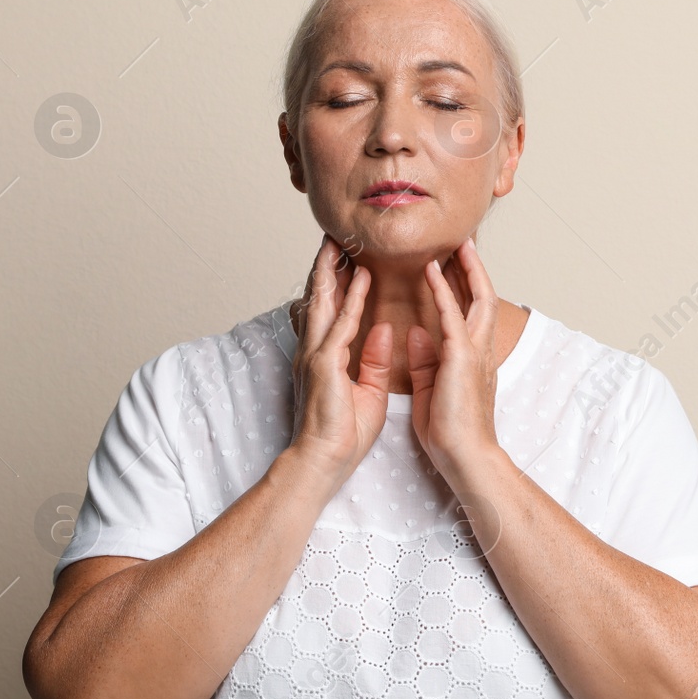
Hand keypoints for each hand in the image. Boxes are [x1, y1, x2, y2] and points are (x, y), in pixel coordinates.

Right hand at [285, 235, 392, 486]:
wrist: (322, 462)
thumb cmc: (342, 434)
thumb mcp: (366, 391)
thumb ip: (371, 359)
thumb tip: (382, 330)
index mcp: (324, 358)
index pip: (332, 312)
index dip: (338, 284)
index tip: (348, 259)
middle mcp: (315, 351)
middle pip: (320, 298)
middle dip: (327, 266)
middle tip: (335, 236)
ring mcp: (315, 356)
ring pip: (324, 302)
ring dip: (333, 270)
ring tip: (341, 241)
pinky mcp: (324, 365)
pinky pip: (341, 325)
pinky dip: (352, 300)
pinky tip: (360, 279)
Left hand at [407, 236, 502, 483]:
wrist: (465, 457)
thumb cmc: (450, 431)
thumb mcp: (432, 388)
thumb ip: (426, 359)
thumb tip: (415, 332)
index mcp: (472, 358)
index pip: (471, 313)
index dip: (464, 286)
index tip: (455, 263)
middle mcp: (479, 350)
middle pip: (483, 297)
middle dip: (474, 268)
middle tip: (464, 241)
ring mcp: (474, 353)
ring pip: (477, 298)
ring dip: (466, 269)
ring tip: (456, 243)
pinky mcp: (461, 359)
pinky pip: (452, 317)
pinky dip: (442, 291)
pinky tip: (432, 271)